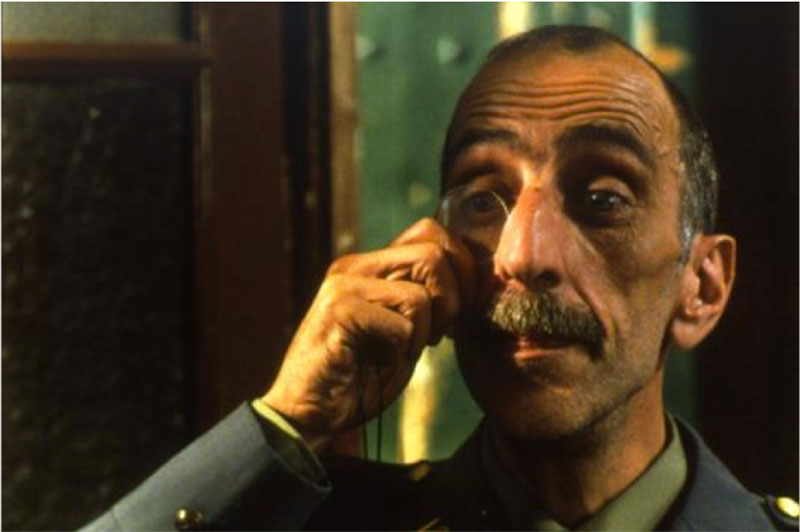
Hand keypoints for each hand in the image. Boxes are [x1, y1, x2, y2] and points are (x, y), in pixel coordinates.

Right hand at [261, 218, 474, 449]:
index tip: (464, 306)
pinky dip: (402, 351)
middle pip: (433, 252)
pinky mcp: (339, 312)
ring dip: (425, 332)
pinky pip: (402, 325)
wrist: (310, 414)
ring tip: (403, 351)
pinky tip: (379, 362)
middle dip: (452, 299)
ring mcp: (344, 286)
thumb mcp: (405, 331)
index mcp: (371, 265)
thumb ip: (429, 300)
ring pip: (421, 293)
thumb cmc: (361, 376)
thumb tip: (478, 280)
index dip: (461, 265)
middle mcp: (355, 266)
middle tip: (439, 334)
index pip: (431, 232)